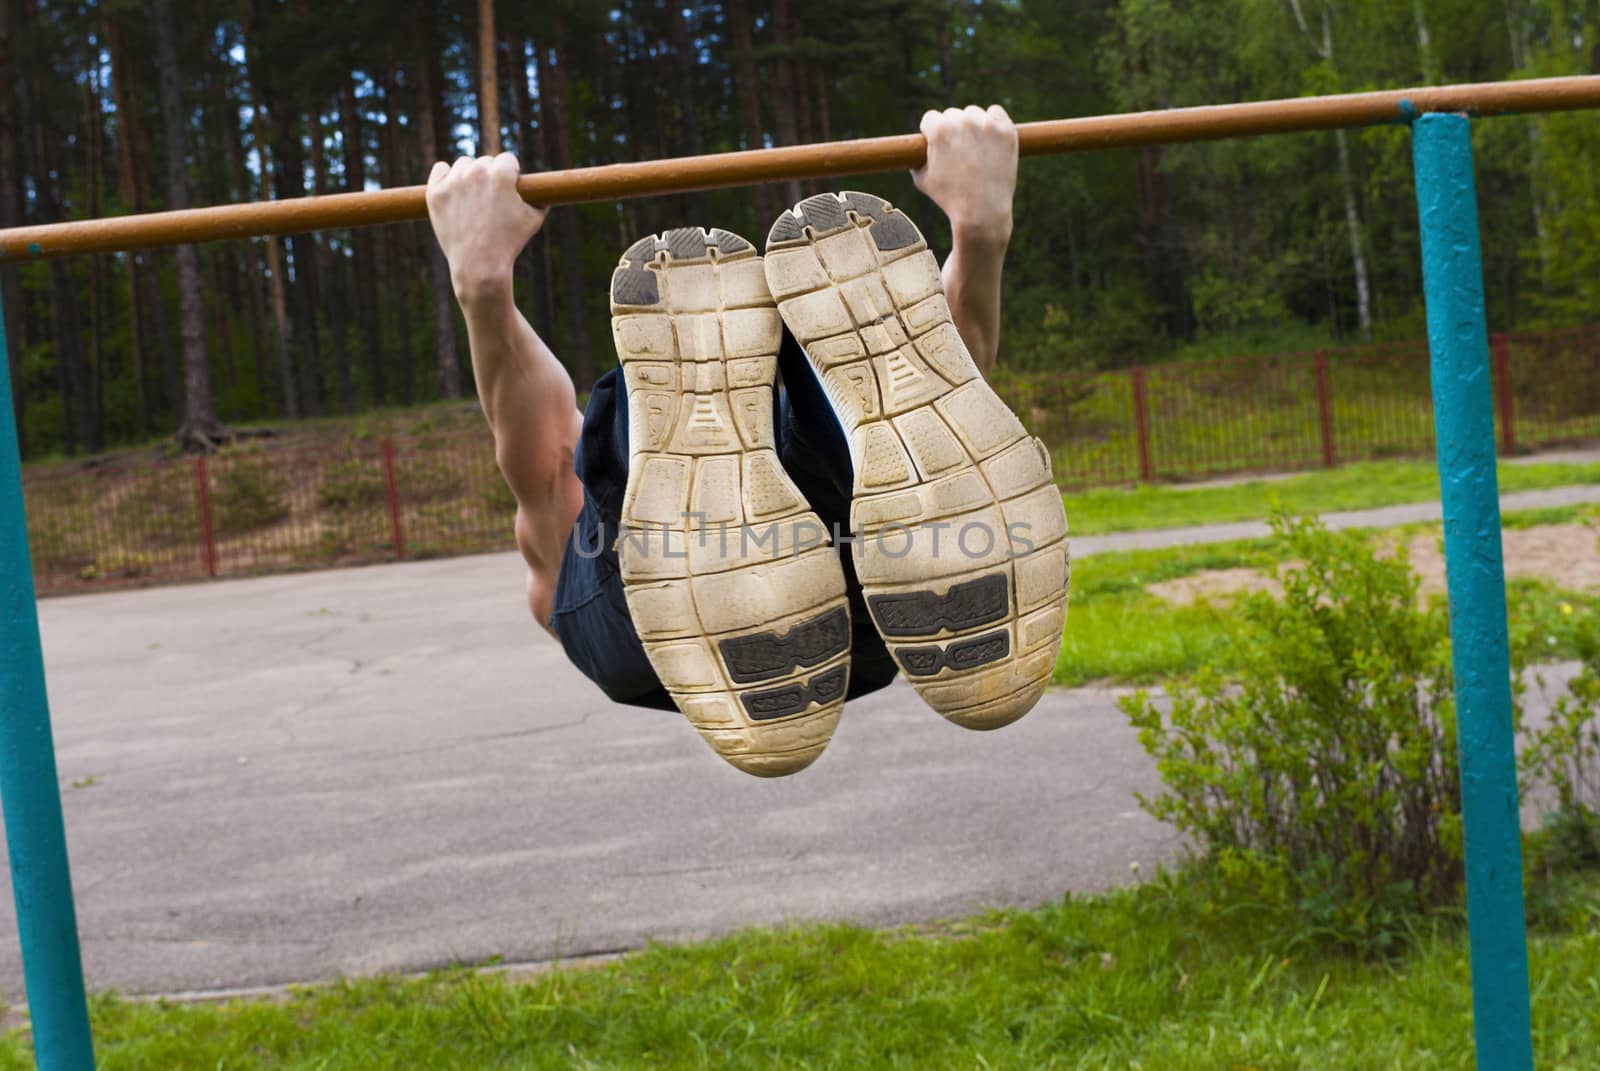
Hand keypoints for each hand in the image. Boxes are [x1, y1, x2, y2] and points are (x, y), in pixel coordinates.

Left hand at [425, 152, 546, 303]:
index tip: (510, 186)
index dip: (511, 174)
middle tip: (492, 199)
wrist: (479, 266)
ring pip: (464, 165)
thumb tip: (542, 190)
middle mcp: (476, 173)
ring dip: (470, 175)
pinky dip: (446, 176)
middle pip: (486, 161)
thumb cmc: (510, 243)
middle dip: (491, 176)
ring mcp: (453, 182)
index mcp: (502, 175)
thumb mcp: (535, 219)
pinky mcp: (436, 193)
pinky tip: (453, 188)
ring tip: (474, 198)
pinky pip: (440, 170)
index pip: (507, 159)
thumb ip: (540, 198)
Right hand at [911, 105, 1017, 245]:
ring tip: (973, 150)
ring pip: (974, 114)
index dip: (931, 133)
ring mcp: (987, 125)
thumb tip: (915, 150)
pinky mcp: (1006, 130)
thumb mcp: (921, 180)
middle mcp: (963, 122)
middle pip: (952, 114)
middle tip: (957, 152)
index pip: (931, 118)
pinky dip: (993, 122)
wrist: (982, 212)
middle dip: (952, 130)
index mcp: (940, 130)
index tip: (936, 144)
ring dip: (972, 126)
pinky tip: (989, 139)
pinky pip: (996, 113)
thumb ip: (917, 159)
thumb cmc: (949, 199)